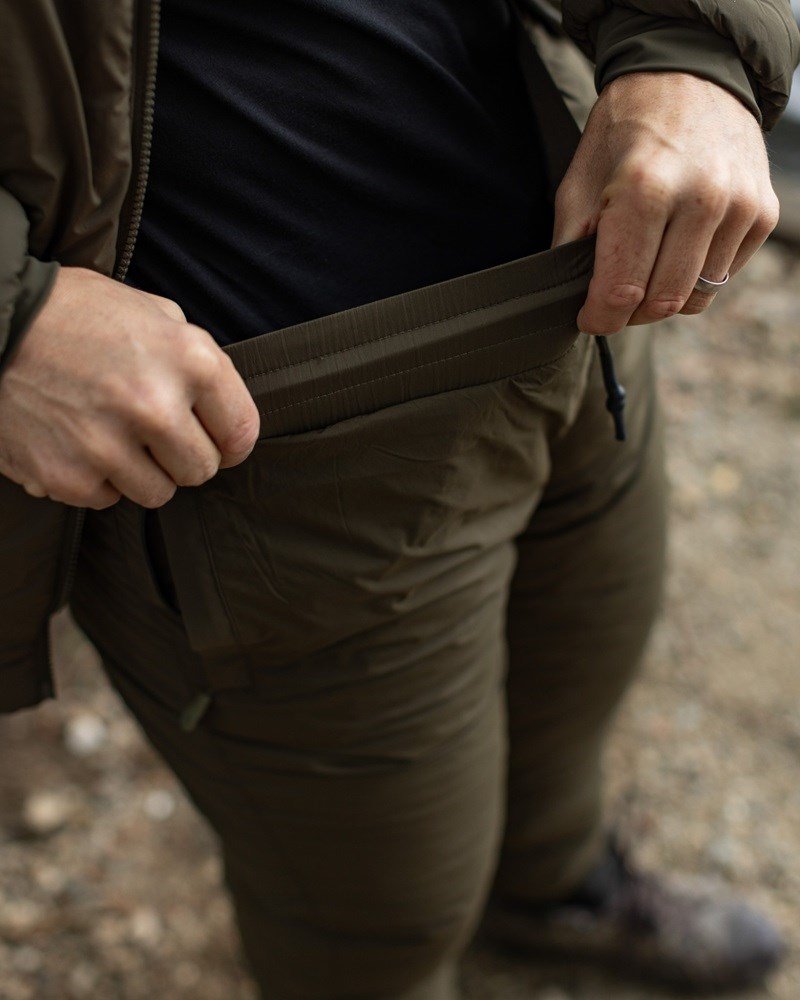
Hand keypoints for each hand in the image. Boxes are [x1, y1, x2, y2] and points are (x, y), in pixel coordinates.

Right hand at [0, 267, 259, 508]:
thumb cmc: (75, 314)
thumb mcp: (151, 312)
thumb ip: (195, 358)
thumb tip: (223, 409)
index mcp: (189, 361)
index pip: (242, 433)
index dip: (230, 441)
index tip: (217, 440)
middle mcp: (156, 406)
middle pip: (202, 470)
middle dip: (183, 456)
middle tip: (153, 433)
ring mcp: (110, 446)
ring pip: (158, 493)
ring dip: (140, 471)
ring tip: (111, 432)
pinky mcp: (69, 477)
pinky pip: (107, 499)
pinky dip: (95, 477)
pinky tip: (77, 440)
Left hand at [552, 71, 779, 332]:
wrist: (690, 74)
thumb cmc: (625, 130)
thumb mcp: (580, 181)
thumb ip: (572, 244)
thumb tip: (570, 296)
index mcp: (646, 189)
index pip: (622, 290)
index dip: (600, 317)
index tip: (589, 318)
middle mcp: (701, 198)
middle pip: (662, 301)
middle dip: (630, 313)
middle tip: (613, 297)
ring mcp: (739, 207)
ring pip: (695, 297)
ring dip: (664, 297)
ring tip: (645, 268)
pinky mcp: (762, 213)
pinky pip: (723, 277)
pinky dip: (695, 276)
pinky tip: (678, 245)